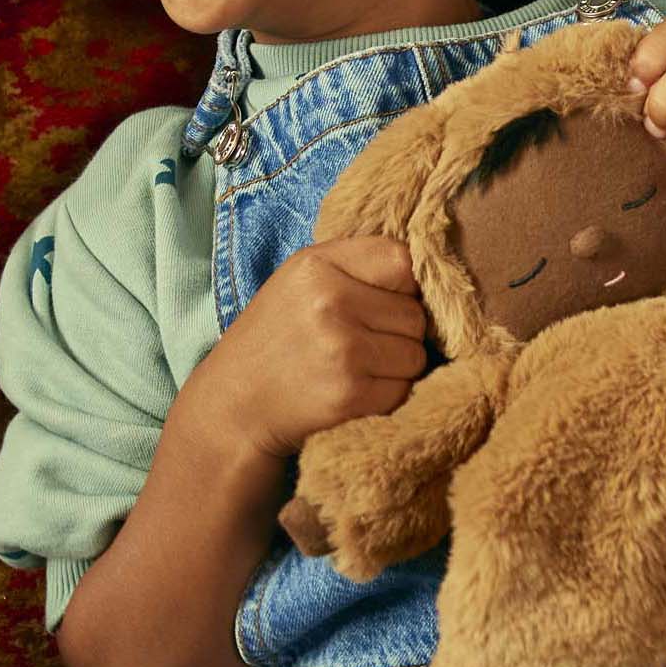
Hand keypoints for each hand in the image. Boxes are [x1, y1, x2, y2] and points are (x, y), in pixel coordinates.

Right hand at [173, 236, 427, 464]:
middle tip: (364, 343)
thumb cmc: (277, 338)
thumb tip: (430, 270)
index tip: (386, 302)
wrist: (236, 405)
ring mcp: (342, 351)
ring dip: (398, 367)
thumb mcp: (301, 282)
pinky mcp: (350, 394)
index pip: (402, 261)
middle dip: (401, 333)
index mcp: (318, 266)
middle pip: (415, 315)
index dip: (404, 286)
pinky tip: (355, 392)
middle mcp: (330, 303)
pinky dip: (388, 396)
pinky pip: (403, 390)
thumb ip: (356, 266)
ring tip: (358, 368)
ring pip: (416, 355)